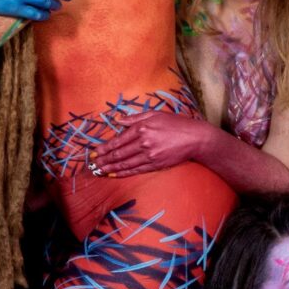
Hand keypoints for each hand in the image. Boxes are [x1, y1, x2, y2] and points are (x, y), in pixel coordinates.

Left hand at [92, 113, 208, 177]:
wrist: (195, 138)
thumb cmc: (176, 123)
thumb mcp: (155, 114)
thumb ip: (135, 118)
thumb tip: (118, 121)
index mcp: (142, 127)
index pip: (118, 140)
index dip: (104, 147)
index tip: (95, 151)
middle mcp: (144, 142)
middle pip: (119, 153)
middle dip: (104, 159)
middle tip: (93, 164)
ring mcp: (150, 155)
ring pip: (125, 163)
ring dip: (111, 167)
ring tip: (100, 170)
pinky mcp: (156, 164)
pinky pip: (136, 170)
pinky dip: (124, 173)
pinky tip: (115, 174)